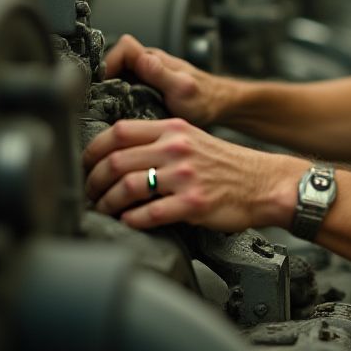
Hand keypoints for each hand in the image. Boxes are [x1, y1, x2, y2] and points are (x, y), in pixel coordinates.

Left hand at [83, 118, 297, 232]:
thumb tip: (119, 153)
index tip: (86, 164)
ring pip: (127, 187)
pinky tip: (129, 222)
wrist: (264, 182)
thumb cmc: (227, 165)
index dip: (94, 150)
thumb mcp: (193, 138)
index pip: (119, 131)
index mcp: (174, 129)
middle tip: (90, 192)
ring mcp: (185, 176)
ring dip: (108, 203)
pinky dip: (131, 220)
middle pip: (116, 160)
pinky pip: (149, 214)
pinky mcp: (193, 203)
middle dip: (94, 181)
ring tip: (106, 210)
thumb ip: (160, 140)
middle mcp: (177, 149)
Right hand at [103, 34, 225, 125]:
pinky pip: (125, 88)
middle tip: (102, 102)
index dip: (108, 63)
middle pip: (115, 62)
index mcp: (154, 59)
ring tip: (109, 109)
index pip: (123, 47)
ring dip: (111, 90)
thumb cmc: (205, 99)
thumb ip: (161, 74)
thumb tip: (142, 59)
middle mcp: (148, 64)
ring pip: (118, 76)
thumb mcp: (182, 88)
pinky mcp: (146, 88)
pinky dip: (120, 98)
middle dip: (104, 80)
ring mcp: (146, 76)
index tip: (102, 84)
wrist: (218, 107)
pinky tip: (122, 112)